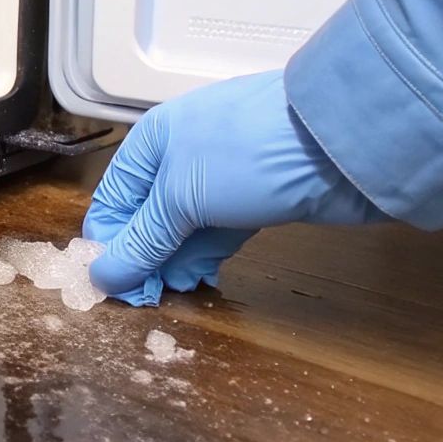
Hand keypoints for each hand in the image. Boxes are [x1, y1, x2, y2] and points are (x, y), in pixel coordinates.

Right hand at [82, 70, 387, 304]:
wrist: (340, 141)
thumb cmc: (247, 153)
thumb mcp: (182, 197)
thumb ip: (143, 240)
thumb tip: (101, 277)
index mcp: (152, 142)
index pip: (112, 200)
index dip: (108, 245)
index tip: (111, 290)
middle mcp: (180, 156)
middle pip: (146, 217)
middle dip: (143, 258)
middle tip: (147, 300)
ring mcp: (220, 178)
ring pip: (182, 228)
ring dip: (173, 262)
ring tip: (174, 294)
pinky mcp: (254, 199)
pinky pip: (216, 232)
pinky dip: (204, 256)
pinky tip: (200, 279)